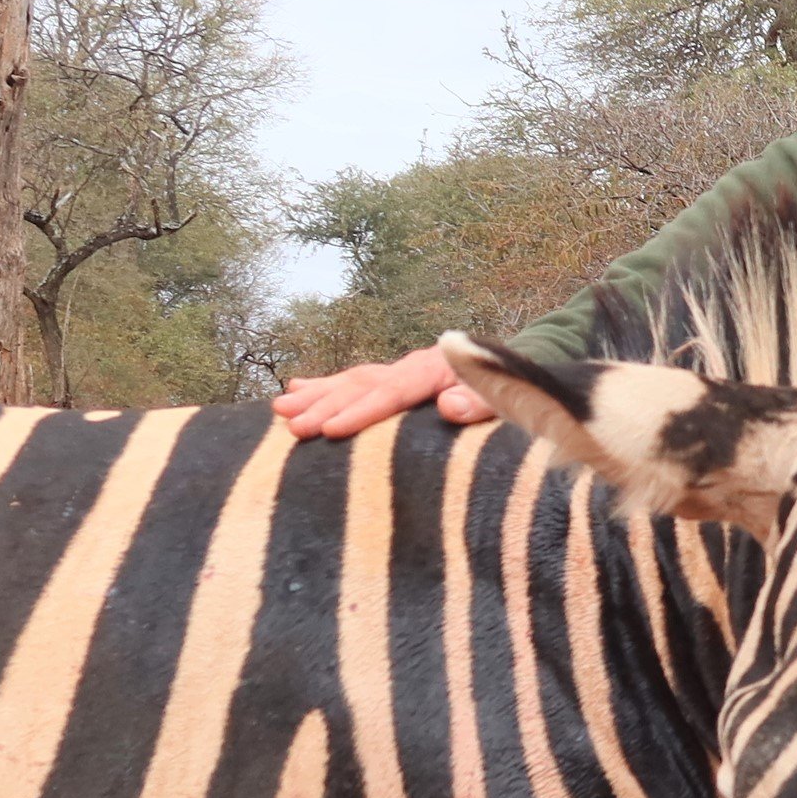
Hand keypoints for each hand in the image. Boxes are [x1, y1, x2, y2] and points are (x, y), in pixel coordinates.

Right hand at [270, 344, 494, 440]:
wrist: (516, 367)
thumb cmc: (512, 390)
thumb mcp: (506, 399)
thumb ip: (480, 403)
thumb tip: (449, 407)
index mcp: (435, 372)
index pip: (392, 394)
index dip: (362, 412)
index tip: (332, 430)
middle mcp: (411, 367)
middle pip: (362, 386)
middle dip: (326, 407)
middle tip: (293, 427)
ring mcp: (401, 370)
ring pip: (350, 380)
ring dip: (315, 396)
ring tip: (280, 409)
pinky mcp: (396, 377)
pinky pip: (354, 380)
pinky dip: (323, 386)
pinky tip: (296, 390)